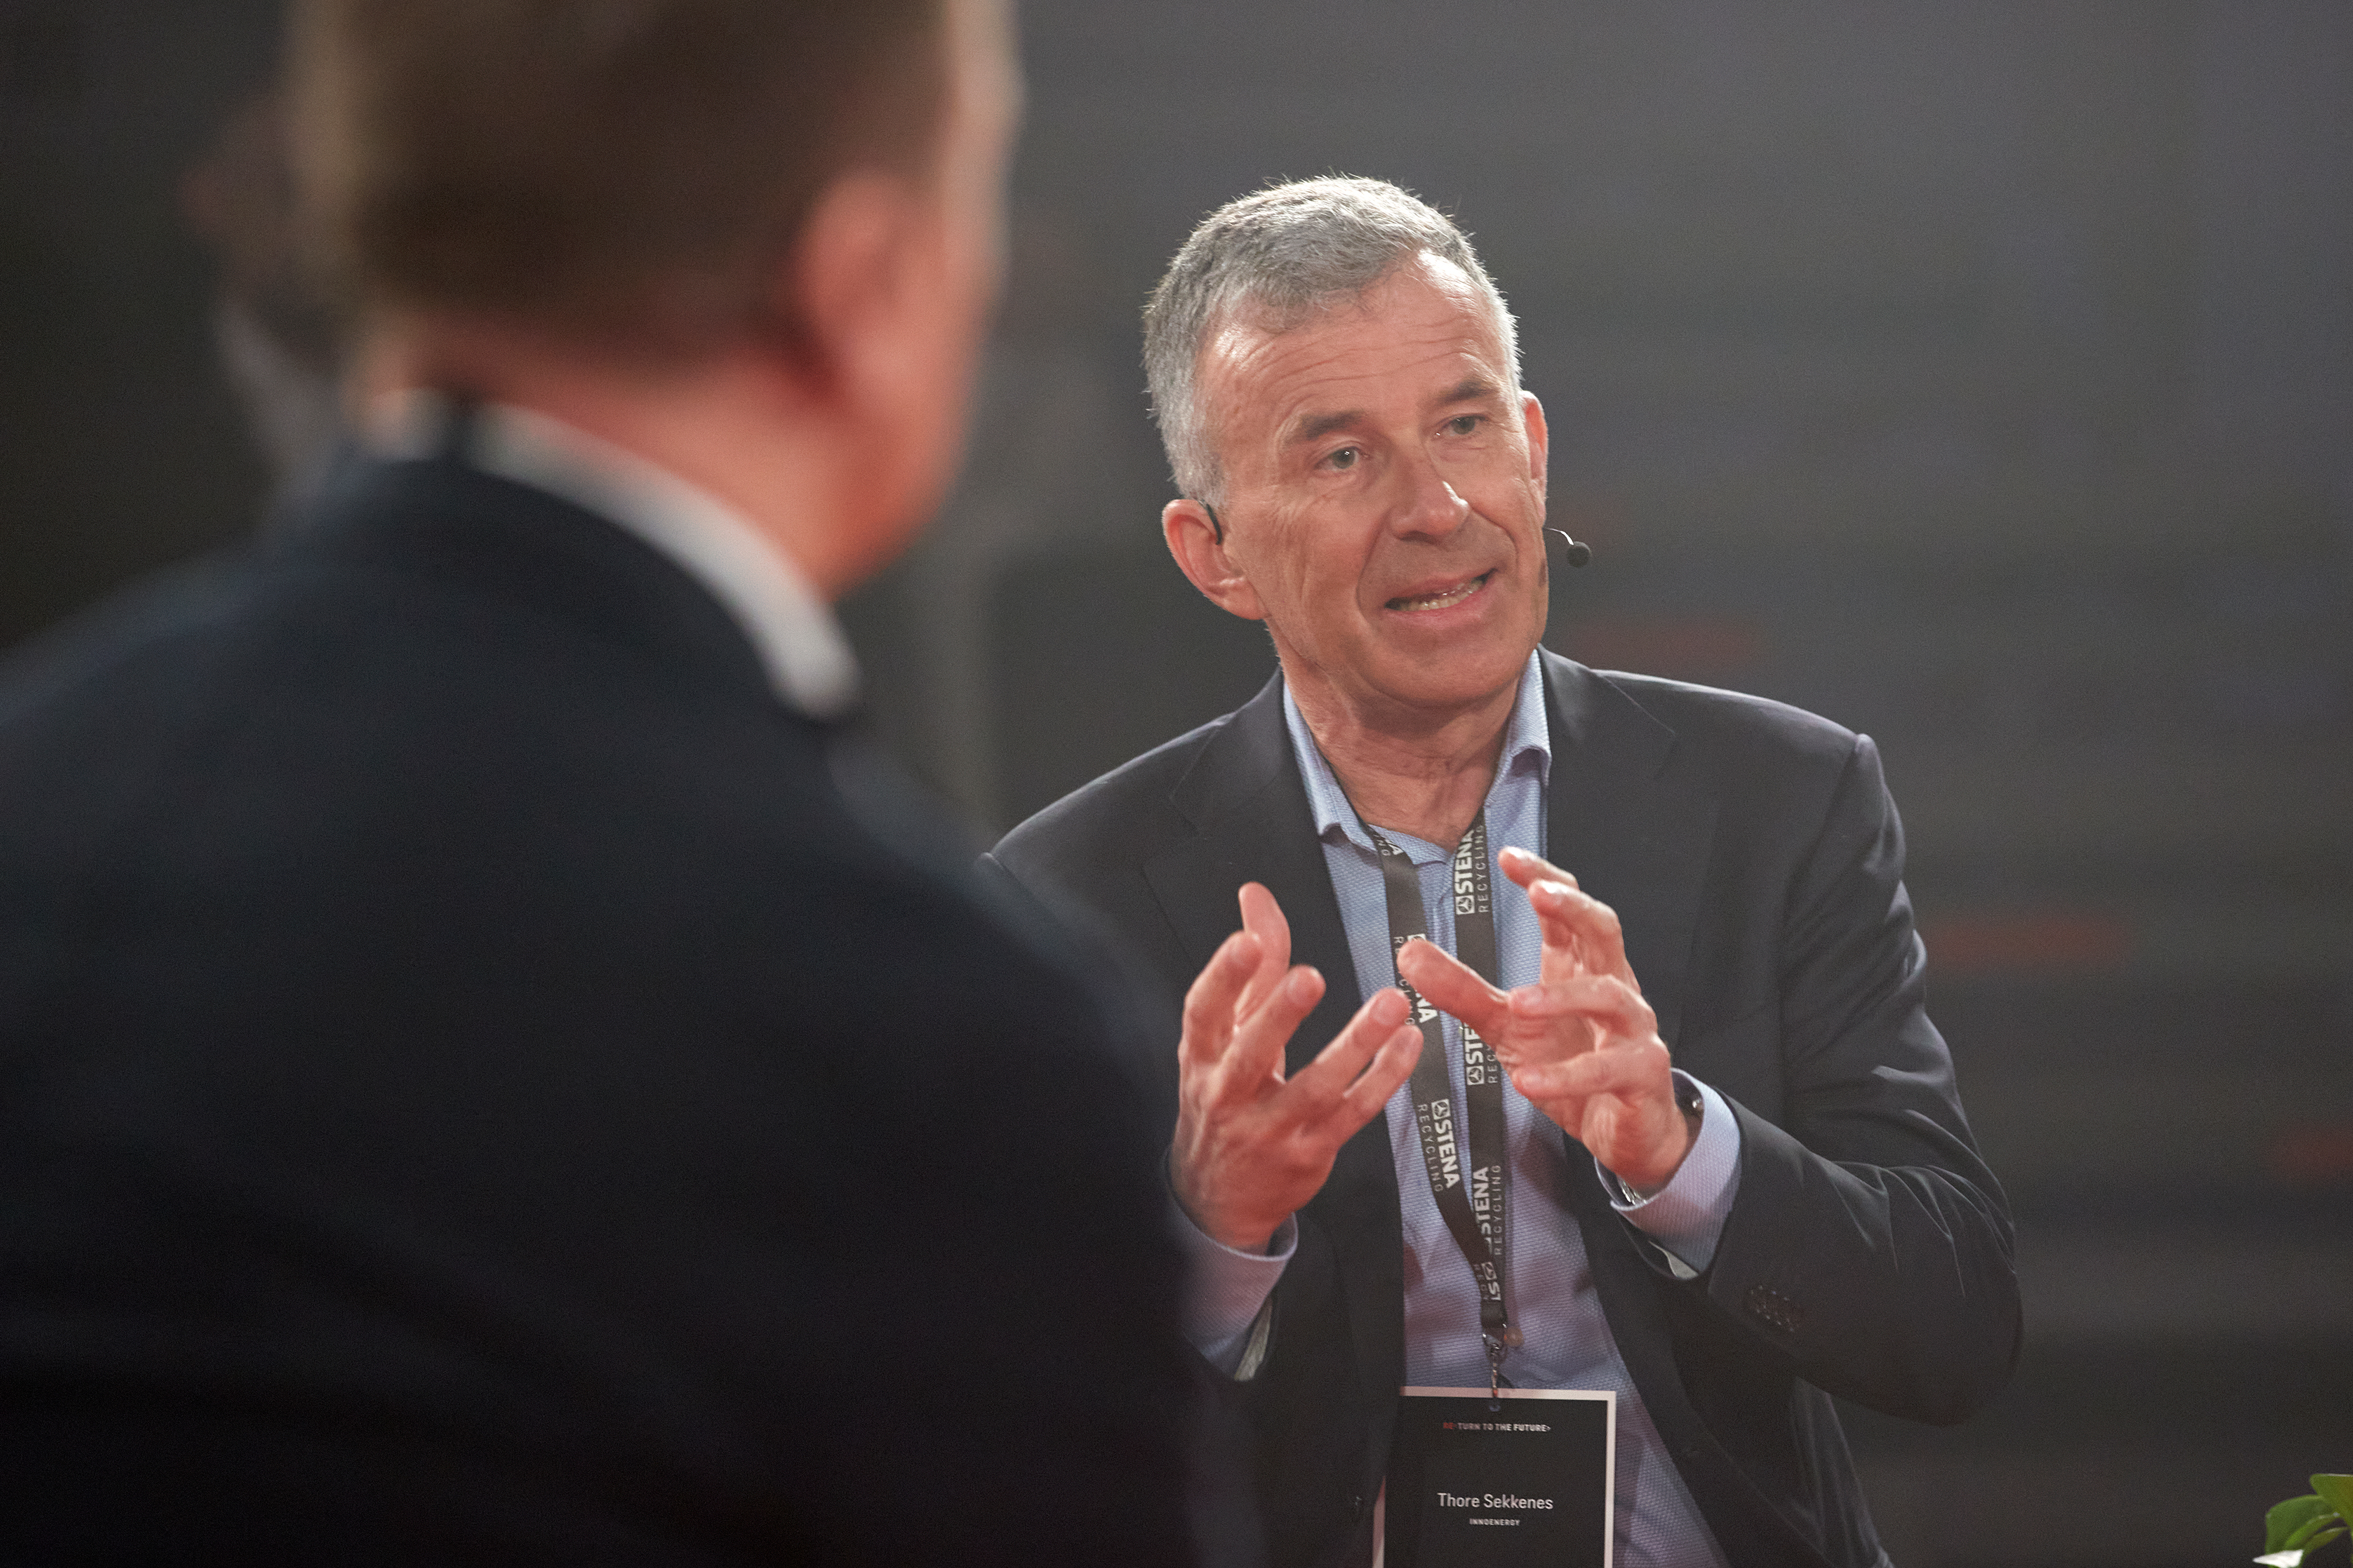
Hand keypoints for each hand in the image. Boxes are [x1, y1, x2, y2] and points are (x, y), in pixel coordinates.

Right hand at [1172, 882, 1423, 1252]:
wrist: (1219, 1196)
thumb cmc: (1225, 1098)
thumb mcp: (1225, 1035)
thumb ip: (1252, 966)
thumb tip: (1256, 896)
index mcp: (1204, 1057)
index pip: (1204, 1013)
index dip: (1223, 977)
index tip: (1246, 942)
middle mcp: (1229, 1094)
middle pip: (1251, 1054)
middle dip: (1280, 1015)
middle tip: (1309, 978)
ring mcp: (1270, 1128)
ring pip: (1315, 1088)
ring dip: (1355, 1045)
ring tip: (1389, 1004)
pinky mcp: (1309, 1152)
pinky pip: (1353, 1114)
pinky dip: (1382, 1079)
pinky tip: (1406, 1045)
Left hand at [1394, 846, 1692, 1191]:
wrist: (1623, 1127)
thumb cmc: (1571, 1060)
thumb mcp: (1505, 1024)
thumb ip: (1461, 990)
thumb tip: (1409, 953)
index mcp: (1581, 966)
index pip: (1567, 910)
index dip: (1543, 879)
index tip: (1508, 857)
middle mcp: (1613, 986)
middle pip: (1604, 930)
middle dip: (1573, 907)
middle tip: (1537, 895)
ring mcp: (1633, 1029)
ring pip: (1610, 997)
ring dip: (1562, 997)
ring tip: (1517, 1002)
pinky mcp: (1640, 1074)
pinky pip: (1607, 1069)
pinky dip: (1566, 1076)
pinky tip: (1529, 1080)